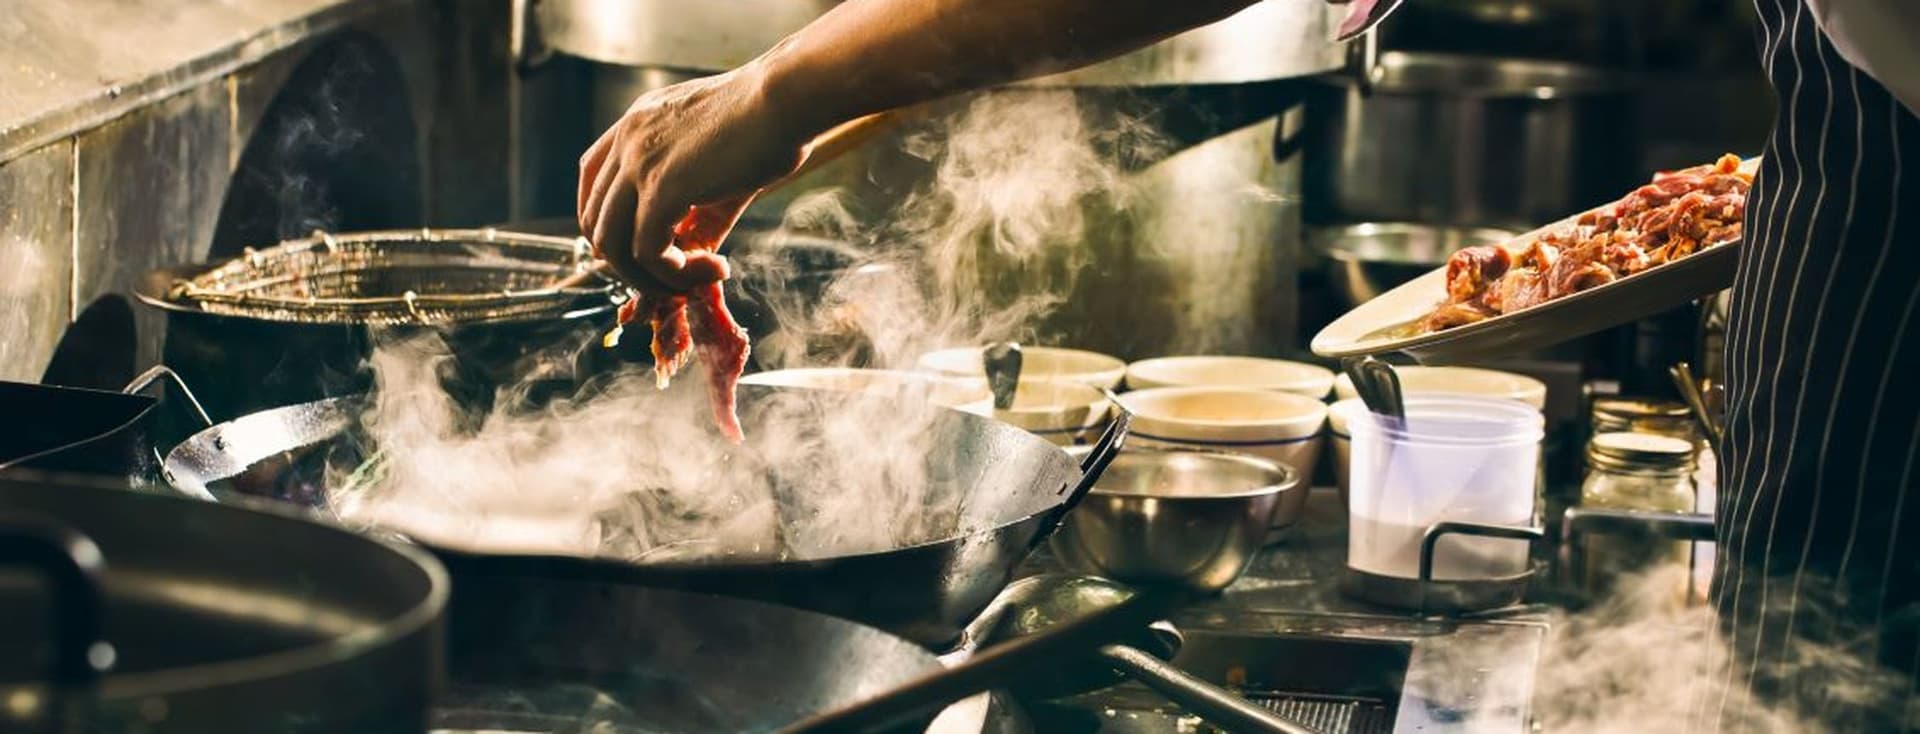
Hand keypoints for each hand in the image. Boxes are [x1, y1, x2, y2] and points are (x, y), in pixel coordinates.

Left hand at [576, 65, 811, 292]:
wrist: (788, 99)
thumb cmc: (769, 122)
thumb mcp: (720, 166)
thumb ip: (700, 212)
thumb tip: (696, 259)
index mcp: (637, 122)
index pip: (591, 178)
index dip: (606, 223)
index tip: (636, 250)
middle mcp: (628, 138)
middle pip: (594, 219)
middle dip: (627, 262)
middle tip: (674, 277)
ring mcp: (639, 162)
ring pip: (612, 244)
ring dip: (651, 278)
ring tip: (696, 281)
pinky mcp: (662, 188)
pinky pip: (648, 253)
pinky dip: (675, 275)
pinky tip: (714, 269)